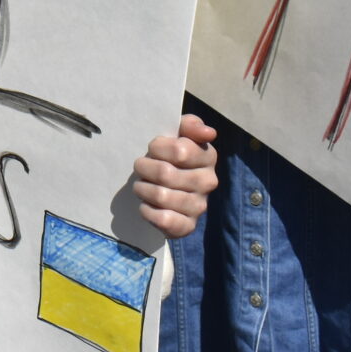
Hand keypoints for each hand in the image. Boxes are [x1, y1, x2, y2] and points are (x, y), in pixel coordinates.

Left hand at [133, 114, 218, 238]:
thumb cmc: (171, 155)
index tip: (153, 149)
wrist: (168, 188)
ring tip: (142, 185)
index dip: (157, 148)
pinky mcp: (187, 226)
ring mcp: (199, 206)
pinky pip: (163, 219)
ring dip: (143, 188)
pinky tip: (147, 204)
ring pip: (160, 196)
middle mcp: (208, 182)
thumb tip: (209, 132)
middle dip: (145, 168)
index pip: (179, 151)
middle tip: (142, 168)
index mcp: (208, 157)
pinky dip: (148, 210)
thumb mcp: (180, 133)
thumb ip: (191, 125)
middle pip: (165, 174)